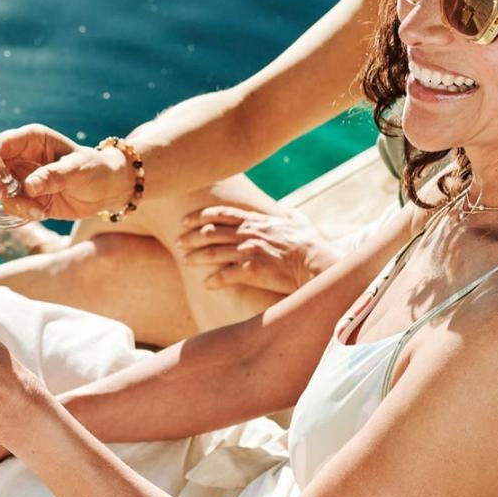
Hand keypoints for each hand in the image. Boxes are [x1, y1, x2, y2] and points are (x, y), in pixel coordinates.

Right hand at [0, 124, 133, 220]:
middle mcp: (22, 156)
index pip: (0, 143)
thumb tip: (29, 186)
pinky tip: (41, 213)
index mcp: (32, 139)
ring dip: (13, 203)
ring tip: (38, 211)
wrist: (107, 190)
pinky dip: (21, 212)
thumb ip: (53, 176)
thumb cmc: (96, 169)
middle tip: (8, 196)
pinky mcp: (26, 196)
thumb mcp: (78, 170)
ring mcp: (22, 177)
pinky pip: (11, 205)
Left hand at [176, 205, 339, 293]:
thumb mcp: (302, 222)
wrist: (319, 262)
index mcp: (257, 221)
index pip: (221, 213)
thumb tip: (289, 212)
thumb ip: (290, 216)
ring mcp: (250, 251)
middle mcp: (250, 233)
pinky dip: (214, 280)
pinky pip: (226, 275)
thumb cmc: (313, 244)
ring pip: (214, 252)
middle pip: (211, 231)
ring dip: (196, 256)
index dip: (199, 215)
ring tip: (184, 260)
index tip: (185, 220)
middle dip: (190, 236)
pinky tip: (206, 284)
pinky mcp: (254, 270)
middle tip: (178, 241)